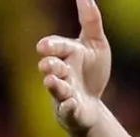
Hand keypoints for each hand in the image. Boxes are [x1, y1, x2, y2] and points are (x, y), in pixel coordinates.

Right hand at [36, 0, 111, 133]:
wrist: (92, 105)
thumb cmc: (91, 72)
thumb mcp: (95, 44)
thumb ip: (90, 21)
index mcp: (65, 55)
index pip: (56, 47)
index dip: (51, 46)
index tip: (44, 46)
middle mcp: (61, 74)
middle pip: (52, 67)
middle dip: (50, 65)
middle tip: (47, 64)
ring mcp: (63, 94)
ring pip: (57, 89)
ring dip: (54, 85)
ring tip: (52, 81)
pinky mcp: (70, 112)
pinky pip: (68, 111)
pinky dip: (69, 108)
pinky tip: (72, 104)